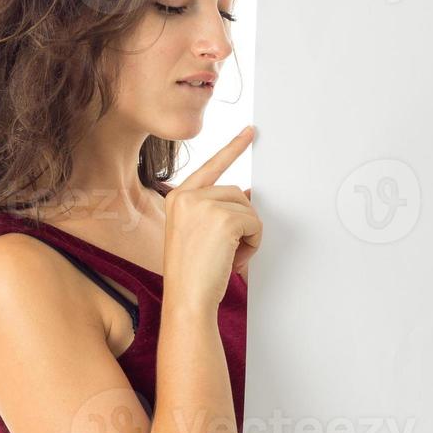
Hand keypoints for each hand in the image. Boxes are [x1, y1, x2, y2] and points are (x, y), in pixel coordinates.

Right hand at [163, 127, 261, 308]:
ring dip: (248, 235)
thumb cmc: (191, 275)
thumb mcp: (198, 235)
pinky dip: (253, 243)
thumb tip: (246, 195)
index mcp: (177, 198)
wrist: (186, 299)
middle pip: (237, 193)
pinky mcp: (223, 217)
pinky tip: (235, 259)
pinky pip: (255, 223)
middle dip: (242, 222)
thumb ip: (216, 210)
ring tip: (229, 257)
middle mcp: (187, 196)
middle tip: (229, 252)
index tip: (249, 133)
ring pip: (248, 208)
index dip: (233, 149)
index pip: (211, 166)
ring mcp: (204, 204)